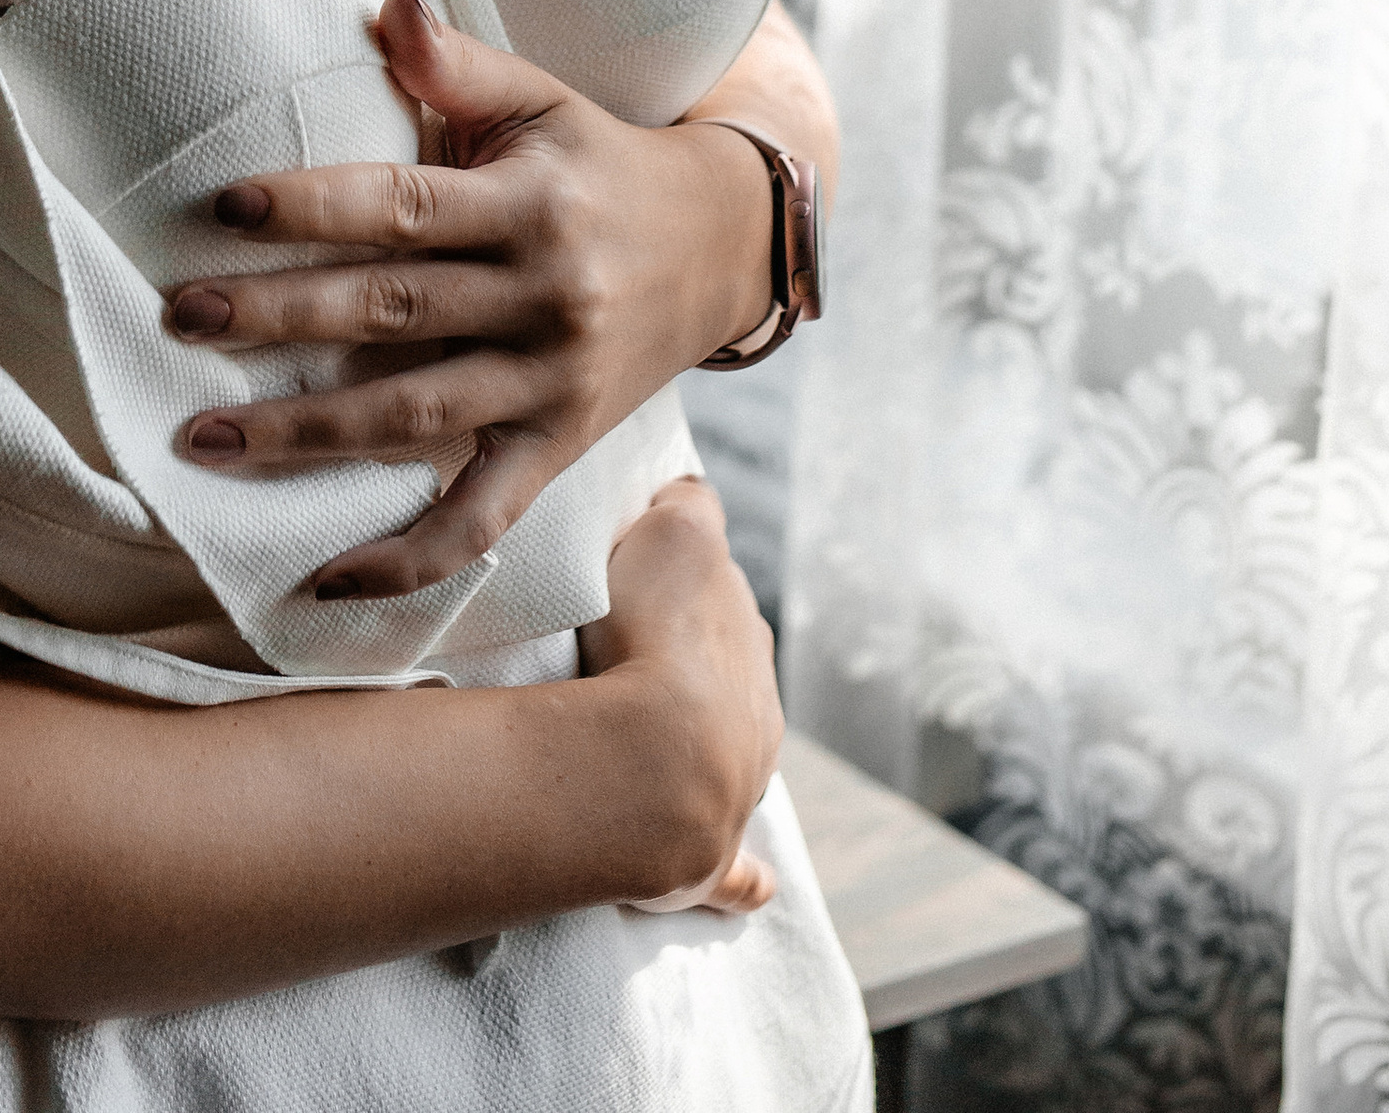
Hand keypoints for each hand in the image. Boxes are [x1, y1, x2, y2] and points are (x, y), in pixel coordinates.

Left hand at [160, 0, 776, 597]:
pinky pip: (480, 518)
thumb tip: (384, 5)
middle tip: (179, 317)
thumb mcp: (543, 99)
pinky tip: (327, 579)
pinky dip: (408, 559)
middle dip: (279, 318)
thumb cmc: (601, 161)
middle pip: (392, 312)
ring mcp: (550, 382)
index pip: (405, 205)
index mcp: (529, 201)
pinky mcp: (558, 449)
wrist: (724, 246)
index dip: (315, 206)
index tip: (224, 206)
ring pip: (415, 418)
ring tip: (202, 438)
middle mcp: (542, 295)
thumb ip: (458, 64)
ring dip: (305, 435)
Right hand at [581, 479, 782, 915]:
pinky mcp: (711, 863)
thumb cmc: (660, 638)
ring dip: (704, 756)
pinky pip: (737, 873)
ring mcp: (738, 791)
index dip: (682, 591)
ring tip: (647, 752)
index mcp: (749, 642)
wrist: (657, 761)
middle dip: (694, 675)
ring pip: (734, 764)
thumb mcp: (676, 533)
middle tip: (631, 667)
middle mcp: (757, 716)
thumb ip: (692, 507)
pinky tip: (756, 887)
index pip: (722, 602)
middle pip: (729, 685)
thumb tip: (693, 501)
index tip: (640, 590)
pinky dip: (747, 880)